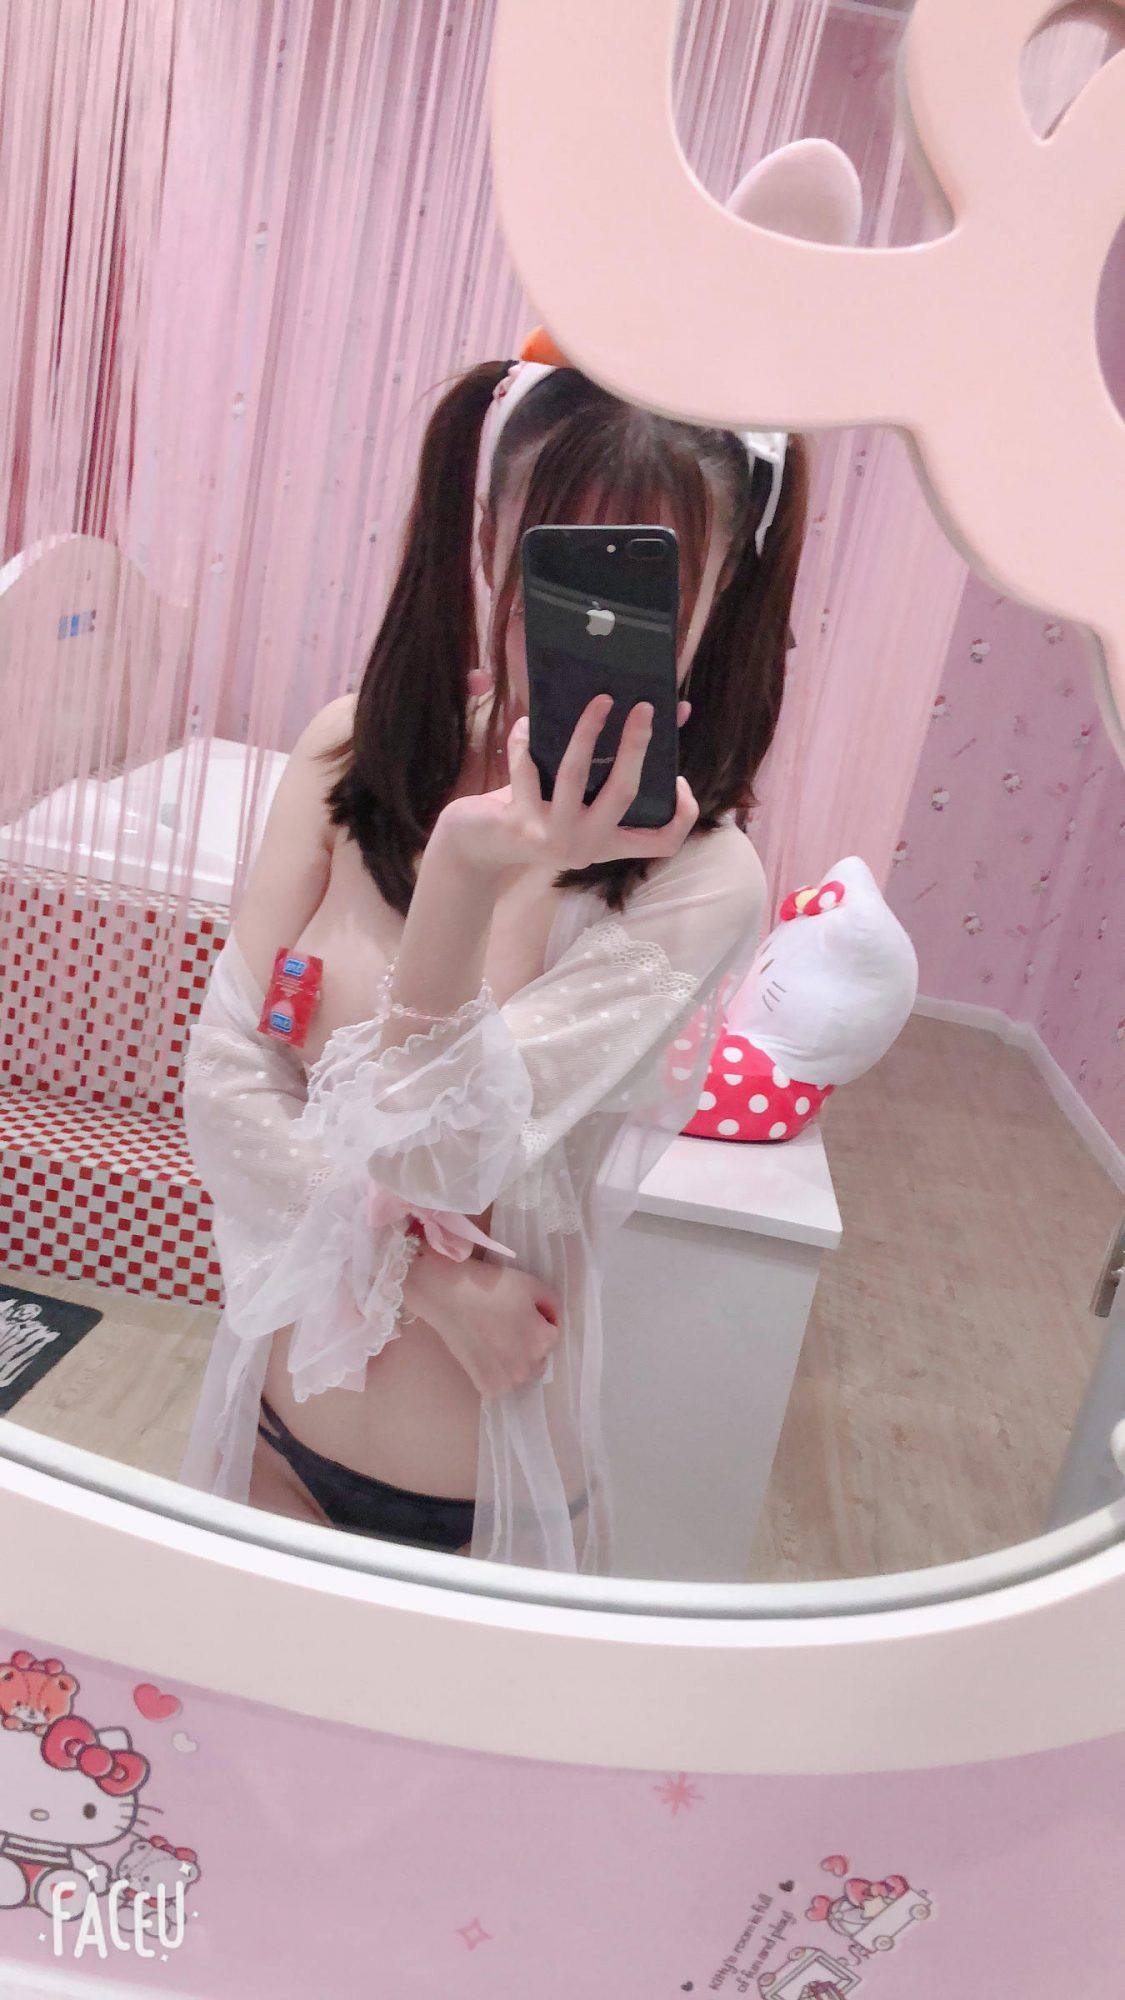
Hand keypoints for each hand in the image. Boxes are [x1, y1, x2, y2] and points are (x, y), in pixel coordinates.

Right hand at [402, 1246, 561, 1397]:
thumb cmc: (493, 1287)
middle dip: (529, 1343)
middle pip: (539, 1357)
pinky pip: (503, 1382)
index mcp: (544, 1342)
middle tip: (506, 1325)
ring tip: (494, 1339)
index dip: (538, 1319)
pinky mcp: (488, 1388)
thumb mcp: (533, 1285)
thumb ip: (554, 1305)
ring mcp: (508, 1382)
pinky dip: (497, 1371)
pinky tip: (484, 1352)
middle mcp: (530, 1368)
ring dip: (515, 1361)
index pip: (553, 1333)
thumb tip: (552, 1321)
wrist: (450, 1297)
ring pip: (522, 1372)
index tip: (520, 1310)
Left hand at [436, 696, 698, 876]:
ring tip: (598, 701)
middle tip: (644, 707)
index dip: (684, 814)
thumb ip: (610, 766)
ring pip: (575, 776)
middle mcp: (586, 845)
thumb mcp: (577, 798)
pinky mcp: (519, 824)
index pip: (664, 842)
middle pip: (624, 793)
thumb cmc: (534, 810)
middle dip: (636, 745)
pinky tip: (526, 723)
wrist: (476, 845)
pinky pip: (527, 769)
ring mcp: (553, 837)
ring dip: (586, 732)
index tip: (679, 778)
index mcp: (608, 841)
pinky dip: (525, 740)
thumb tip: (669, 713)